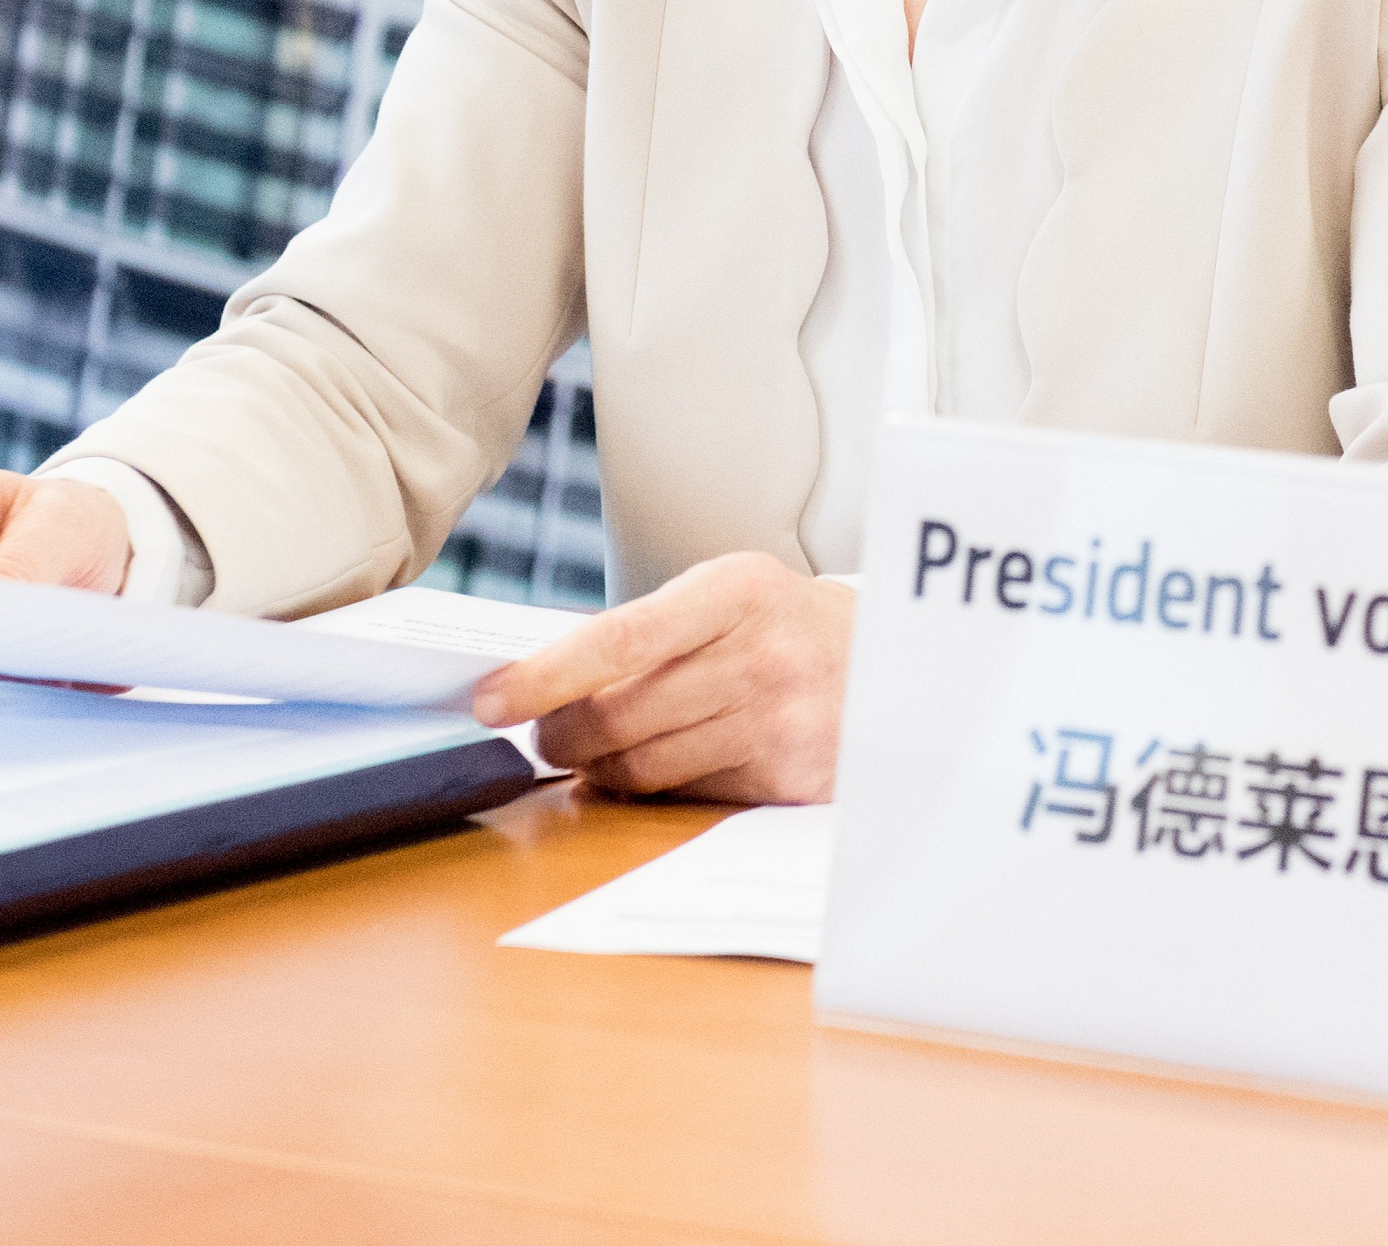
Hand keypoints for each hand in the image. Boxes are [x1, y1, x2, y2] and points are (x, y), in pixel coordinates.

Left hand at [470, 552, 852, 802]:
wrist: (897, 667)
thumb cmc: (786, 627)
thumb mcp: (728, 598)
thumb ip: (649, 632)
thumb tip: (546, 685)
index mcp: (736, 591)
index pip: (618, 638)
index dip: (545, 676)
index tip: (490, 699)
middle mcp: (761, 655)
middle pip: (620, 716)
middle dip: (561, 734)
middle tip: (544, 736)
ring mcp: (780, 722)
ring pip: (644, 766)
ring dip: (601, 768)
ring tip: (595, 753)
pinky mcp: (790, 779)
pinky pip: (689, 796)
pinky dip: (658, 790)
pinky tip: (660, 770)